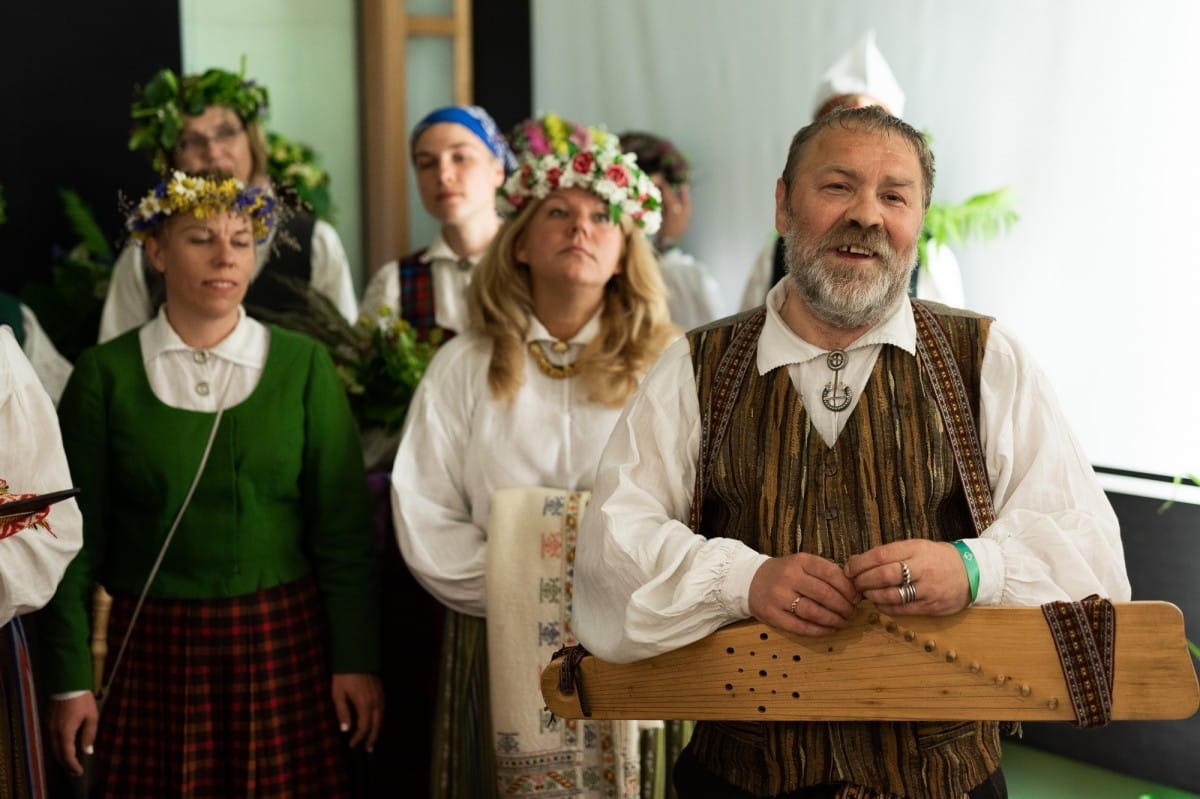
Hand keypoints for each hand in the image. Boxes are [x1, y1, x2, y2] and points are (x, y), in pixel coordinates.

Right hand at [47, 693, 98, 775]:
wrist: (68, 683)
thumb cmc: (82, 699)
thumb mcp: (91, 716)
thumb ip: (89, 734)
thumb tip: (88, 751)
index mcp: (65, 732)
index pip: (67, 755)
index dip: (72, 765)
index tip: (79, 772)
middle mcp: (53, 732)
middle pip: (57, 754)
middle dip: (66, 764)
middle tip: (75, 770)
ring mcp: (48, 727)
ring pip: (52, 748)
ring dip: (61, 757)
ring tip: (71, 762)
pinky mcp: (47, 722)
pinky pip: (50, 740)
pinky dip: (57, 748)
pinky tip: (64, 749)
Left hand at [331, 673, 383, 750]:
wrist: (355, 656)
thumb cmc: (343, 675)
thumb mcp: (338, 694)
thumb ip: (342, 712)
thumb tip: (346, 729)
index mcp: (364, 704)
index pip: (364, 727)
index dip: (358, 738)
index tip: (352, 745)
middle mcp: (375, 701)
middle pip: (377, 725)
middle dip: (372, 738)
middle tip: (368, 748)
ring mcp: (379, 695)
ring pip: (381, 717)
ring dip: (377, 728)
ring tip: (372, 738)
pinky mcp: (380, 690)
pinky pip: (382, 708)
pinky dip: (379, 718)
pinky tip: (375, 720)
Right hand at [748, 553, 859, 635]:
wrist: (750, 580)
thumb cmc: (783, 573)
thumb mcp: (802, 564)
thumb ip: (825, 573)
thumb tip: (854, 590)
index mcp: (800, 561)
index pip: (831, 573)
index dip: (848, 588)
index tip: (856, 597)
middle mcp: (789, 577)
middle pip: (825, 594)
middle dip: (844, 606)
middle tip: (851, 612)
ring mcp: (779, 597)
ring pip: (814, 612)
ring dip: (834, 620)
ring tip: (843, 621)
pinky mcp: (772, 615)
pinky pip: (801, 627)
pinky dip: (819, 631)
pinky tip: (829, 629)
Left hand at [844, 540, 969, 615]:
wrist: (971, 572)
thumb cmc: (937, 558)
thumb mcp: (917, 547)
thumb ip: (891, 553)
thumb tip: (858, 561)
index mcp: (916, 549)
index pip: (881, 555)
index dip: (860, 563)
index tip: (849, 568)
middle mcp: (922, 568)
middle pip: (884, 575)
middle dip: (863, 580)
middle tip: (854, 583)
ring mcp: (928, 589)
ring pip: (892, 595)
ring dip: (872, 595)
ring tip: (865, 593)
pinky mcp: (931, 606)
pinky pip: (902, 609)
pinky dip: (885, 607)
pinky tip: (879, 603)